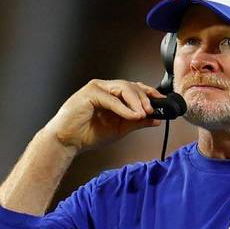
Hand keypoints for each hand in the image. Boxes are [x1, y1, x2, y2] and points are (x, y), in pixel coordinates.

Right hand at [45, 79, 161, 153]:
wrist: (67, 142)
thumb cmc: (87, 134)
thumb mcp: (119, 129)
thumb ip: (136, 122)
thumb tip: (155, 119)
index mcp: (110, 94)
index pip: (133, 88)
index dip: (149, 93)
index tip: (161, 101)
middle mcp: (104, 87)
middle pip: (130, 86)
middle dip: (144, 98)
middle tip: (152, 110)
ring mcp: (96, 88)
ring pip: (123, 88)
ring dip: (136, 101)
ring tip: (143, 113)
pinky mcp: (89, 93)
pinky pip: (111, 99)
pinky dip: (123, 108)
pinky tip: (132, 116)